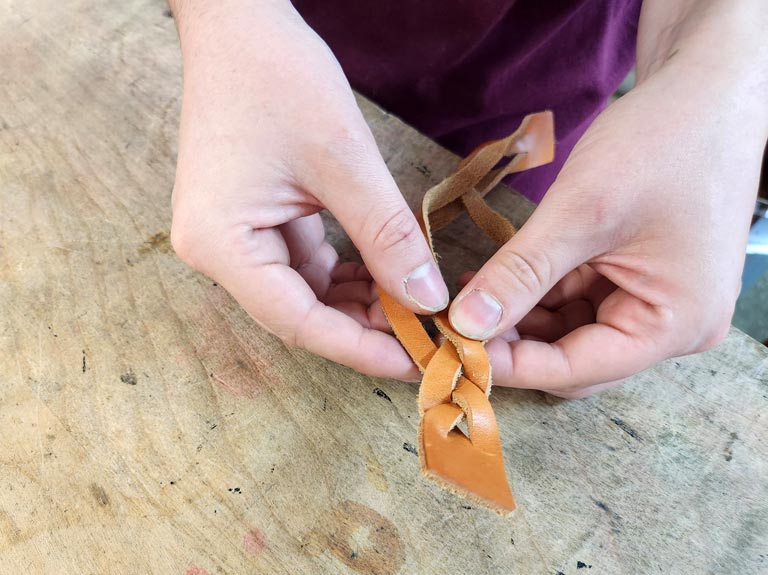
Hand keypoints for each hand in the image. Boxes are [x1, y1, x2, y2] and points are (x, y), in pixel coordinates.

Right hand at [169, 1, 446, 378]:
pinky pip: (304, 263)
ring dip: (359, 301)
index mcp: (220, 245)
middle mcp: (217, 252)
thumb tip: (428, 299)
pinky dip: (347, 272)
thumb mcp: (342, 160)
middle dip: (365, 325)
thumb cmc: (277, 79)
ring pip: (305, 292)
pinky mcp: (253, 220)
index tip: (414, 363)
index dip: (359, 348)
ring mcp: (233, 237)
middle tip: (427, 336)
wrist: (239, 25)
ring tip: (417, 308)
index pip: (297, 321)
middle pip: (300, 313)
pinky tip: (388, 275)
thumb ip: (386, 235)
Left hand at [449, 34, 766, 396]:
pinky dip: (536, 294)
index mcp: (674, 324)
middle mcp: (671, 325)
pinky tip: (495, 281)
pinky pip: (578, 301)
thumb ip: (521, 273)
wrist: (707, 89)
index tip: (453, 350)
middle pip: (575, 360)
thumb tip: (465, 322)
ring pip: (570, 332)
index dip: (511, 365)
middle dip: (514, 344)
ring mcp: (655, 300)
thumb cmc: (663, 143)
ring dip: (519, 319)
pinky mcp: (639, 277)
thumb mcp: (581, 212)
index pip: (576, 369)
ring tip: (466, 299)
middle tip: (453, 328)